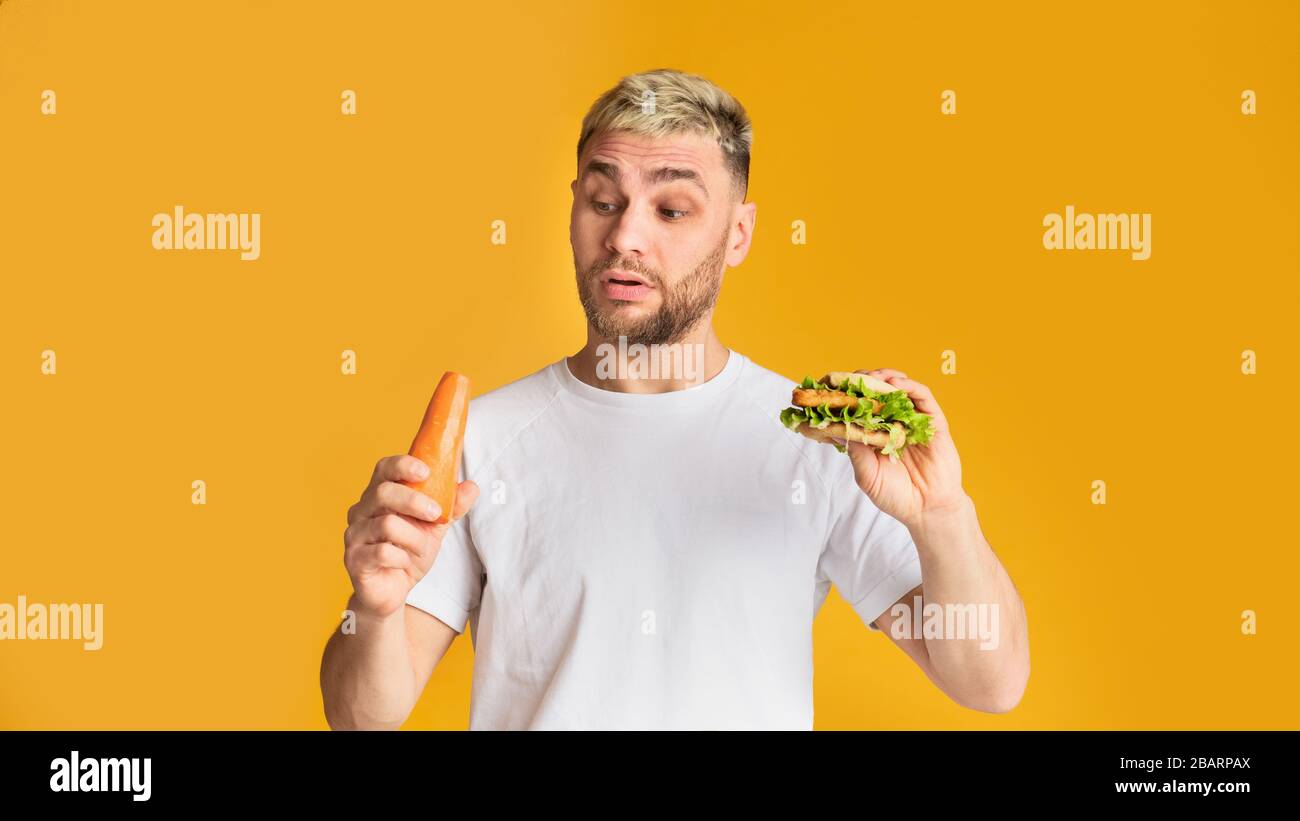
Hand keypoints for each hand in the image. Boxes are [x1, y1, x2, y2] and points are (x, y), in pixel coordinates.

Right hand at [343, 454, 479, 619]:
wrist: (393, 591)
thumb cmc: (409, 552)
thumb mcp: (435, 528)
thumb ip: (451, 507)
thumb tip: (472, 486)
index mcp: (379, 496)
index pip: (384, 468)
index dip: (403, 465)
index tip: (426, 471)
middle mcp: (361, 511)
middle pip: (383, 492)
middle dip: (414, 501)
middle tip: (436, 514)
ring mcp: (354, 534)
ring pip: (386, 524)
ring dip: (414, 538)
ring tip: (420, 549)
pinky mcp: (354, 559)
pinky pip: (382, 552)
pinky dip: (401, 558)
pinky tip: (404, 563)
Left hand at [838, 368, 967, 528]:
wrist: (927, 510)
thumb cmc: (895, 495)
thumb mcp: (866, 474)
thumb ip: (855, 450)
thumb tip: (836, 427)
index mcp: (874, 433)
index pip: (857, 407)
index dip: (844, 396)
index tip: (827, 389)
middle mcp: (893, 422)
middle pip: (876, 392)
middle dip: (861, 382)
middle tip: (848, 379)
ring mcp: (913, 420)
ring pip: (899, 388)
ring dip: (884, 377)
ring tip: (871, 377)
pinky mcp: (933, 422)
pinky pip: (923, 397)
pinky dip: (909, 386)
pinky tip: (896, 383)